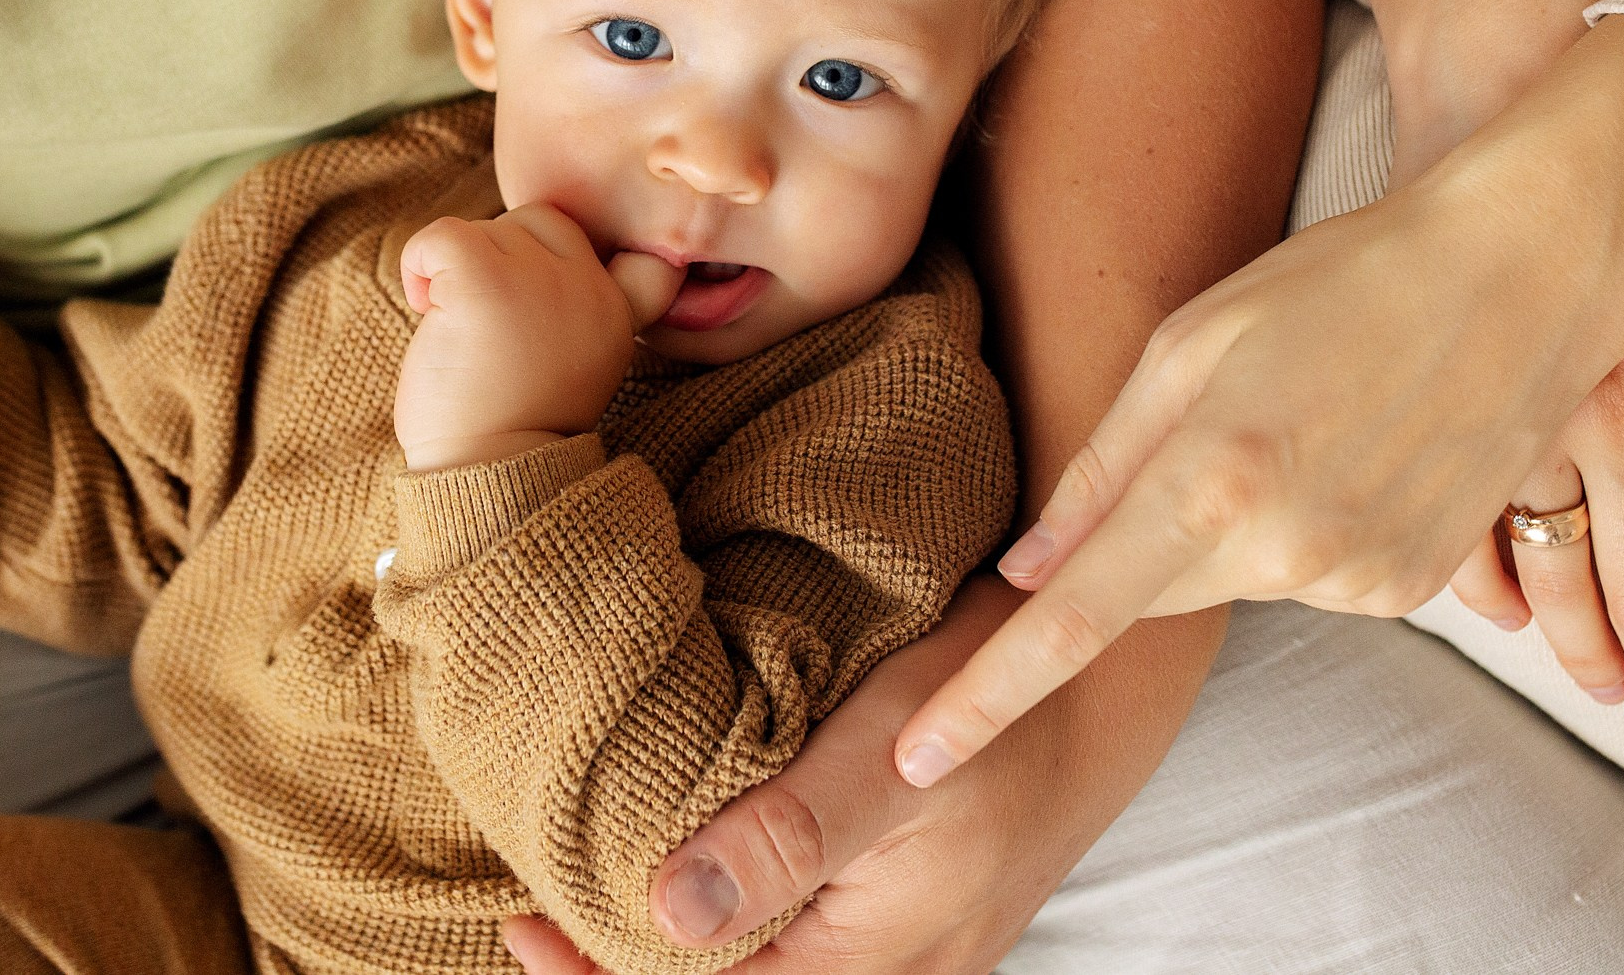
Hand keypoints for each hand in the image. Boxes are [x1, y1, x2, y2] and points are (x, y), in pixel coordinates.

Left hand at [394, 204, 681, 471]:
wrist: (486, 477)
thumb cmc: (509, 427)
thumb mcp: (571, 363)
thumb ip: (568, 306)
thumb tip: (515, 246)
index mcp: (615, 310)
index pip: (605, 241)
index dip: (555, 257)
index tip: (530, 300)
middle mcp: (590, 288)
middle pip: (536, 223)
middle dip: (499, 259)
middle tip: (480, 324)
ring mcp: (541, 280)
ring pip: (486, 229)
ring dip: (455, 273)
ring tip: (455, 332)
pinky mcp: (487, 280)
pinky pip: (443, 234)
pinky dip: (420, 260)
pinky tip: (424, 305)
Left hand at [495, 580, 1220, 974]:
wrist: (1101, 679)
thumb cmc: (996, 706)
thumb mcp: (890, 758)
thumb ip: (787, 839)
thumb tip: (666, 916)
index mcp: (871, 966)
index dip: (600, 974)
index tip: (522, 919)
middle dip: (624, 966)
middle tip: (532, 910)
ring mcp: (900, 954)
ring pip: (763, 970)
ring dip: (672, 946)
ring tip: (585, 891)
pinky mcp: (904, 914)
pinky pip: (798, 941)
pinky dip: (729, 917)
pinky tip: (684, 868)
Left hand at [890, 5, 1623, 782]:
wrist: (1525, 274)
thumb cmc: (1343, 278)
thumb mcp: (1192, 339)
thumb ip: (1100, 465)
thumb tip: (1027, 570)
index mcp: (1210, 480)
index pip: (1067, 621)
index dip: (983, 697)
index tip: (916, 759)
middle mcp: (1285, 551)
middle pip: (1148, 593)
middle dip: (1141, 538)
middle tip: (1212, 425)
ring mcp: (1358, 581)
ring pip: (1235, 580)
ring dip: (1233, 520)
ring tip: (1302, 415)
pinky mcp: (1411, 588)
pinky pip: (1309, 577)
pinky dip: (1303, 528)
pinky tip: (1350, 448)